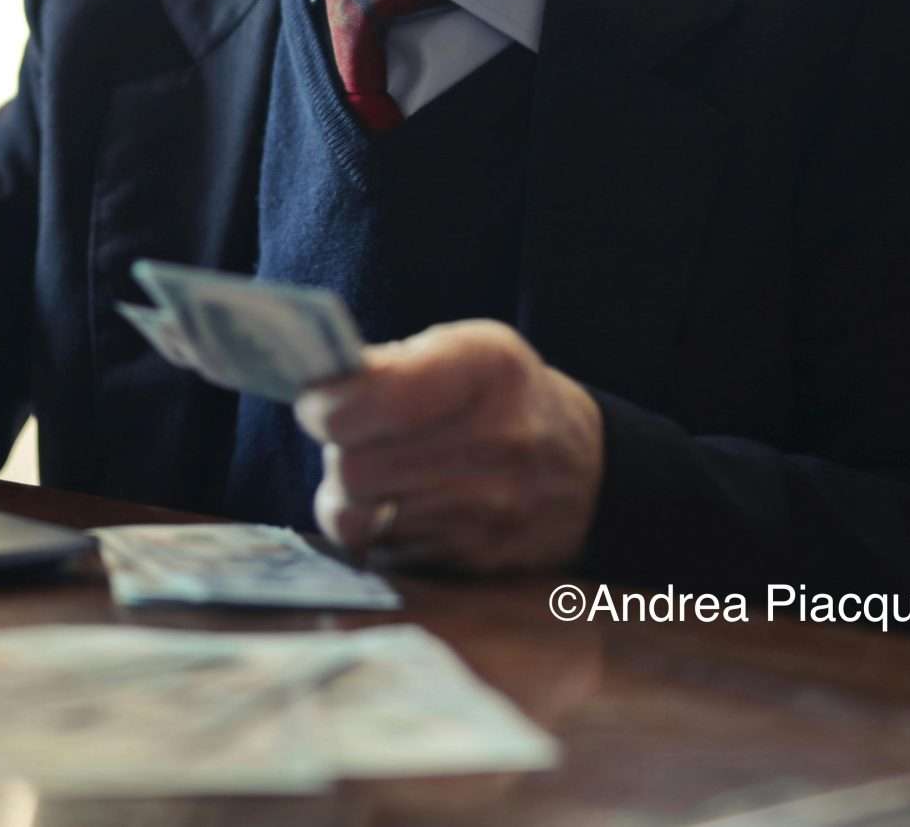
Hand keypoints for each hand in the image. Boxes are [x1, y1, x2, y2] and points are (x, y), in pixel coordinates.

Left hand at [293, 319, 602, 572]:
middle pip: (354, 467)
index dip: (326, 406)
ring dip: (350, 495)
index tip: (321, 403)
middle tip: (353, 440)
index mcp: (486, 368)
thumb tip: (324, 390)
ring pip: (360, 516)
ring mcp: (490, 508)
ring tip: (378, 473)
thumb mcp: (470, 349)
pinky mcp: (478, 559)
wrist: (588, 472)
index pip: (369, 400)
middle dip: (337, 453)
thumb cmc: (505, 398)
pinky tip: (402, 506)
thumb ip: (395, 361)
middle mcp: (495, 440)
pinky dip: (377, 529)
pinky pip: (384, 550)